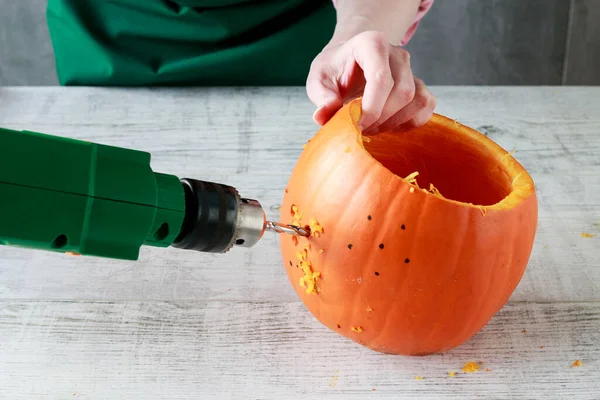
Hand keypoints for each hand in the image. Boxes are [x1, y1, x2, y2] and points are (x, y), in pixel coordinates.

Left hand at [306, 31, 435, 133]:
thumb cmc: (335, 70)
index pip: (381, 78)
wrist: (348, 64)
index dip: (371, 108)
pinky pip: (426, 107)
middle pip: (402, 92)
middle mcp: (397, 54)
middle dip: (382, 118)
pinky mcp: (419, 85)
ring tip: (373, 127)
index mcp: (372, 44)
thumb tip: (323, 115)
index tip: (357, 125)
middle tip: (361, 129)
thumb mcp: (319, 80)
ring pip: (417, 100)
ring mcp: (412, 69)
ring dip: (395, 122)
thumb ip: (321, 97)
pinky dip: (410, 122)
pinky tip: (389, 125)